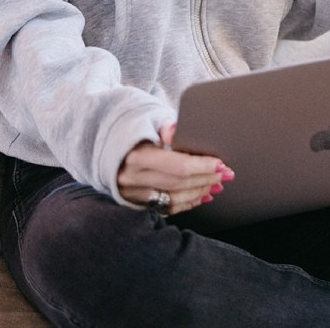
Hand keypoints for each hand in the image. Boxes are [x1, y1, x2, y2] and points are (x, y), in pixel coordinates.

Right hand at [117, 123, 234, 215]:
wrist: (103, 144)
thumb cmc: (131, 130)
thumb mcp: (145, 122)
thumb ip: (164, 127)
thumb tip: (177, 131)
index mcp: (136, 155)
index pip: (178, 166)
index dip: (203, 166)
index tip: (221, 163)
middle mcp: (132, 178)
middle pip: (179, 183)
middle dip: (206, 178)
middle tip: (226, 174)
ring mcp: (132, 194)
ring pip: (174, 199)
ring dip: (199, 192)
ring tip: (216, 185)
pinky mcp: (133, 203)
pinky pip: (165, 208)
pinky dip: (186, 203)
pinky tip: (200, 196)